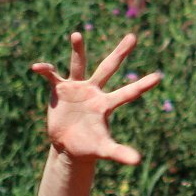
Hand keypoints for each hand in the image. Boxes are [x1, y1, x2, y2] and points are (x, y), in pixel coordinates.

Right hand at [30, 31, 160, 164]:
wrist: (68, 145)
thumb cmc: (89, 146)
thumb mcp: (104, 149)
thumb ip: (119, 152)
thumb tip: (138, 161)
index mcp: (107, 104)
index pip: (128, 93)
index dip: (142, 85)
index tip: (159, 77)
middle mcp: (94, 91)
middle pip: (108, 68)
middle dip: (120, 53)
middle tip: (133, 37)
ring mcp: (77, 88)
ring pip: (79, 64)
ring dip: (78, 50)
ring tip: (76, 34)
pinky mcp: (60, 89)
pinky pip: (52, 76)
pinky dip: (46, 70)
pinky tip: (37, 67)